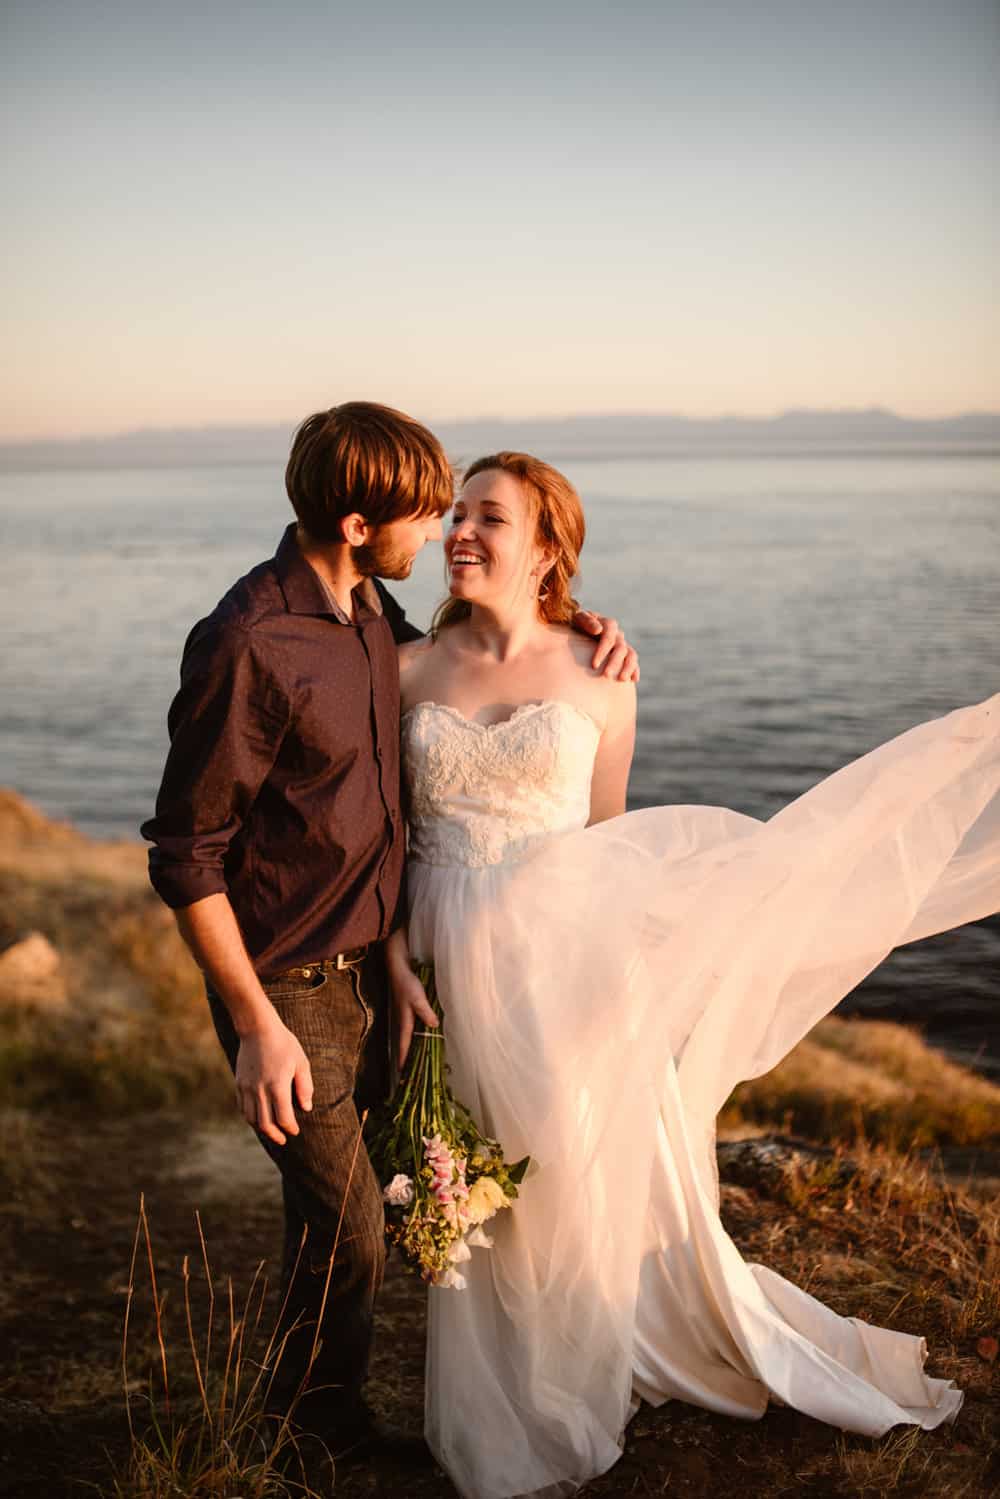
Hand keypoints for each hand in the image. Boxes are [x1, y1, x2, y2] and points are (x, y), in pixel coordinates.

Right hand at [234, 1015, 313, 1145]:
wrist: (257, 1029)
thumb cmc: (284, 1044)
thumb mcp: (301, 1062)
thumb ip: (305, 1087)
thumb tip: (306, 1108)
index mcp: (277, 1086)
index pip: (283, 1118)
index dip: (290, 1128)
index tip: (295, 1130)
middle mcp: (260, 1090)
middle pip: (265, 1124)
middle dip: (275, 1135)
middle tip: (283, 1140)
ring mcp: (247, 1087)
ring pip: (251, 1118)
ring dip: (262, 1129)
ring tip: (271, 1131)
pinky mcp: (239, 1083)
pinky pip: (242, 1107)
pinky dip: (250, 1117)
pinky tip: (258, 1118)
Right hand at [390, 959, 438, 1068]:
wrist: (399, 971)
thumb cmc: (408, 985)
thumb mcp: (418, 998)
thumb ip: (426, 1012)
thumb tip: (433, 1026)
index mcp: (405, 1023)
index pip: (404, 1045)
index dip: (403, 1060)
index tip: (402, 1074)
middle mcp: (404, 1022)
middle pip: (405, 1045)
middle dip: (406, 1059)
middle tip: (409, 1074)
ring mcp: (405, 1018)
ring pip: (408, 1038)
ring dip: (410, 1050)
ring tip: (414, 1062)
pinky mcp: (408, 1012)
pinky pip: (411, 1030)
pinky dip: (414, 1039)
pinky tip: (421, 1039)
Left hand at [572, 610, 639, 682]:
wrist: (579, 631)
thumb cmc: (576, 625)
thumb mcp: (578, 619)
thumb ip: (587, 621)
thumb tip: (598, 630)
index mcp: (607, 624)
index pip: (609, 636)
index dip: (603, 650)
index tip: (594, 665)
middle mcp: (617, 634)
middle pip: (620, 648)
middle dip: (614, 662)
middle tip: (606, 675)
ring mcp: (622, 644)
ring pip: (631, 655)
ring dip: (628, 667)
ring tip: (622, 679)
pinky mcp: (625, 654)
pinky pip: (633, 661)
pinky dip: (634, 670)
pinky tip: (633, 680)